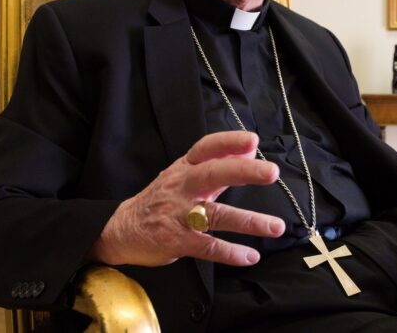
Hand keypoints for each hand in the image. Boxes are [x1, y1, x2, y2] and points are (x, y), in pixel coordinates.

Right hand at [88, 131, 285, 266]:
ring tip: (276, 226)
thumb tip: (249, 149)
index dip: (229, 142)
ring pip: (217, 214)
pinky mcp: (176, 240)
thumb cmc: (161, 199)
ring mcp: (179, 214)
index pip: (206, 148)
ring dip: (249, 221)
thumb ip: (216, 164)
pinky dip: (230, 252)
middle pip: (214, 174)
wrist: (120, 229)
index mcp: (185, 168)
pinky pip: (207, 247)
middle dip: (244, 171)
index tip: (253, 140)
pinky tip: (250, 256)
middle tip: (271, 172)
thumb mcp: (183, 175)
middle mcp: (182, 186)